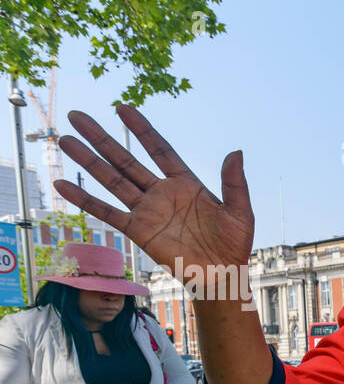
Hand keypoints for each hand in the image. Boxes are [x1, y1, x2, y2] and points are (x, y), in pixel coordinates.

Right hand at [56, 106, 253, 283]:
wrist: (223, 275)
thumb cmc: (234, 245)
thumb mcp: (240, 211)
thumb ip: (234, 182)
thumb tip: (236, 151)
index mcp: (186, 183)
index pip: (159, 149)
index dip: (142, 129)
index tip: (122, 108)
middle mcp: (162, 193)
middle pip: (126, 160)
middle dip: (102, 139)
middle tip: (78, 117)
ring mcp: (148, 211)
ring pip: (112, 180)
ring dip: (88, 161)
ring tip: (64, 140)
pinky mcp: (139, 231)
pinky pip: (108, 213)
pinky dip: (85, 200)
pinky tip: (63, 185)